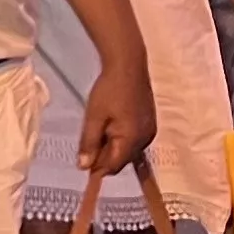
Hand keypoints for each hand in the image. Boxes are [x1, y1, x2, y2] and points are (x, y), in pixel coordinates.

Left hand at [76, 52, 156, 175]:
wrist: (128, 64)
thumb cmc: (108, 89)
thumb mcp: (93, 117)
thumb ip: (89, 143)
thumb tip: (83, 167)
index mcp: (132, 139)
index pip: (113, 166)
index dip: (97, 168)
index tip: (83, 164)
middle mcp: (145, 139)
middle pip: (122, 160)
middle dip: (105, 157)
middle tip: (88, 144)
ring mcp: (150, 131)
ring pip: (128, 150)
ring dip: (113, 147)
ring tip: (99, 131)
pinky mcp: (150, 123)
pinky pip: (135, 140)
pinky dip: (122, 139)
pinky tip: (112, 126)